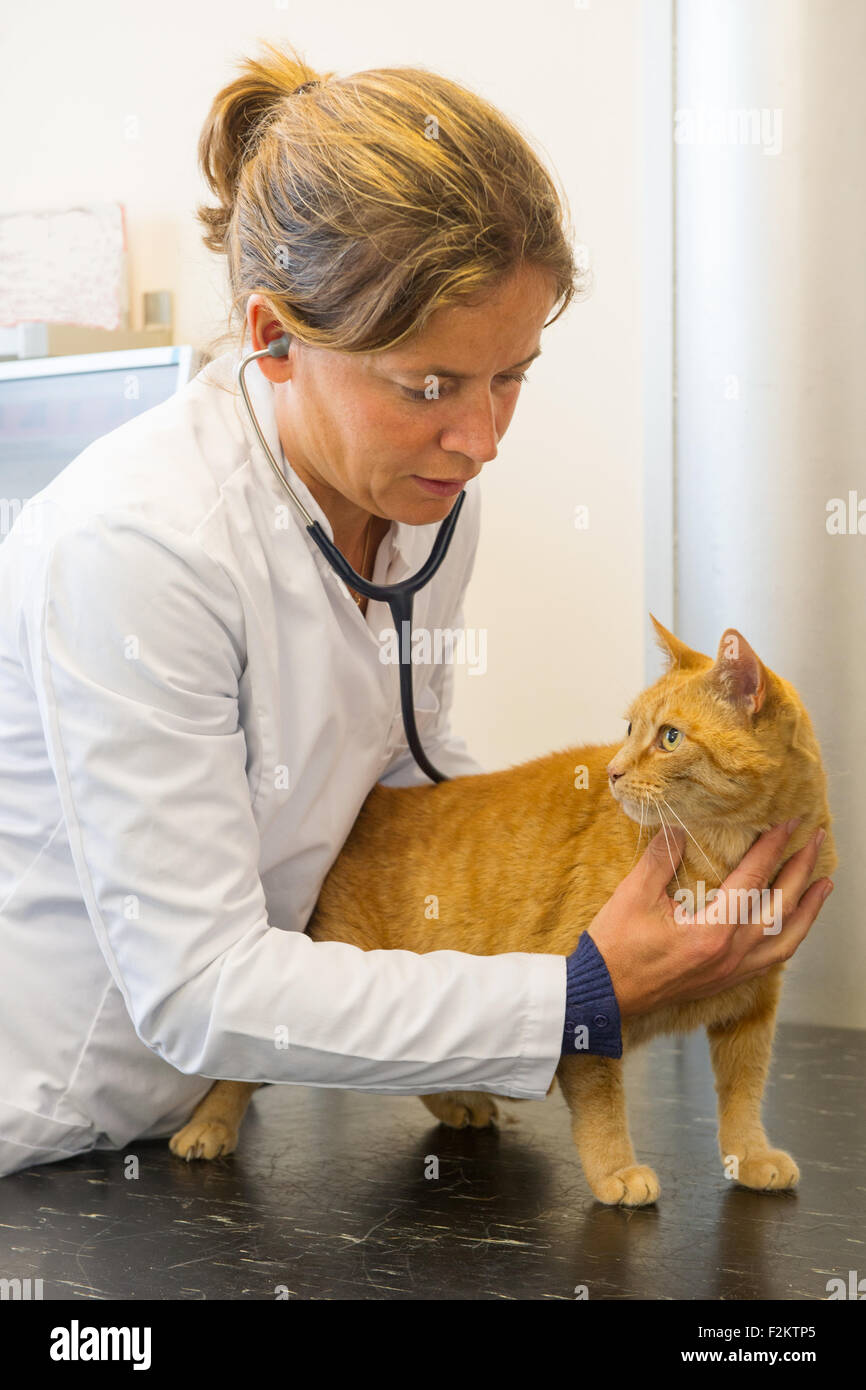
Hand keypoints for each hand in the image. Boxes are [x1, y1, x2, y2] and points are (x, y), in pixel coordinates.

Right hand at [587, 820, 832, 1018]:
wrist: (601, 994)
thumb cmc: (615, 948)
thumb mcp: (633, 895)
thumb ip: (661, 858)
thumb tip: (680, 825)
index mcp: (712, 932)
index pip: (753, 880)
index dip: (772, 848)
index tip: (787, 823)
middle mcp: (730, 954)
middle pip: (781, 909)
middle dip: (802, 872)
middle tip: (817, 842)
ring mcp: (730, 971)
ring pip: (786, 940)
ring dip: (808, 910)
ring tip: (823, 886)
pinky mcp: (724, 980)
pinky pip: (771, 959)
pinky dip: (789, 938)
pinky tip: (791, 925)